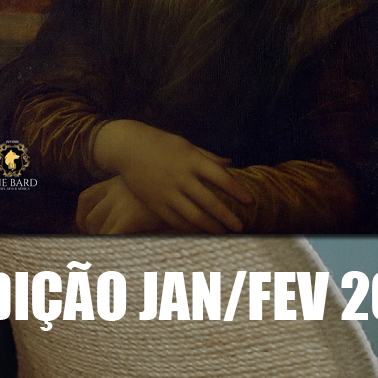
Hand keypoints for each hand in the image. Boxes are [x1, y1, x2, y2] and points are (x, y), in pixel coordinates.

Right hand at [93, 119, 248, 232]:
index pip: (221, 178)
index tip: (250, 202)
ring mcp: (167, 192)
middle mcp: (181, 178)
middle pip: (209, 202)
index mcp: (192, 161)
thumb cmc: (161, 144)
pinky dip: (190, 228)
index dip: (237, 191)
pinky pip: (175, 219)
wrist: (128, 148)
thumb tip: (229, 164)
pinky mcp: (154, 202)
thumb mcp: (187, 146)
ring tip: (223, 233)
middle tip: (240, 226)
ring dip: (211, 226)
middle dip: (227, 216)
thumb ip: (208, 157)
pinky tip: (201, 232)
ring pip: (193, 215)